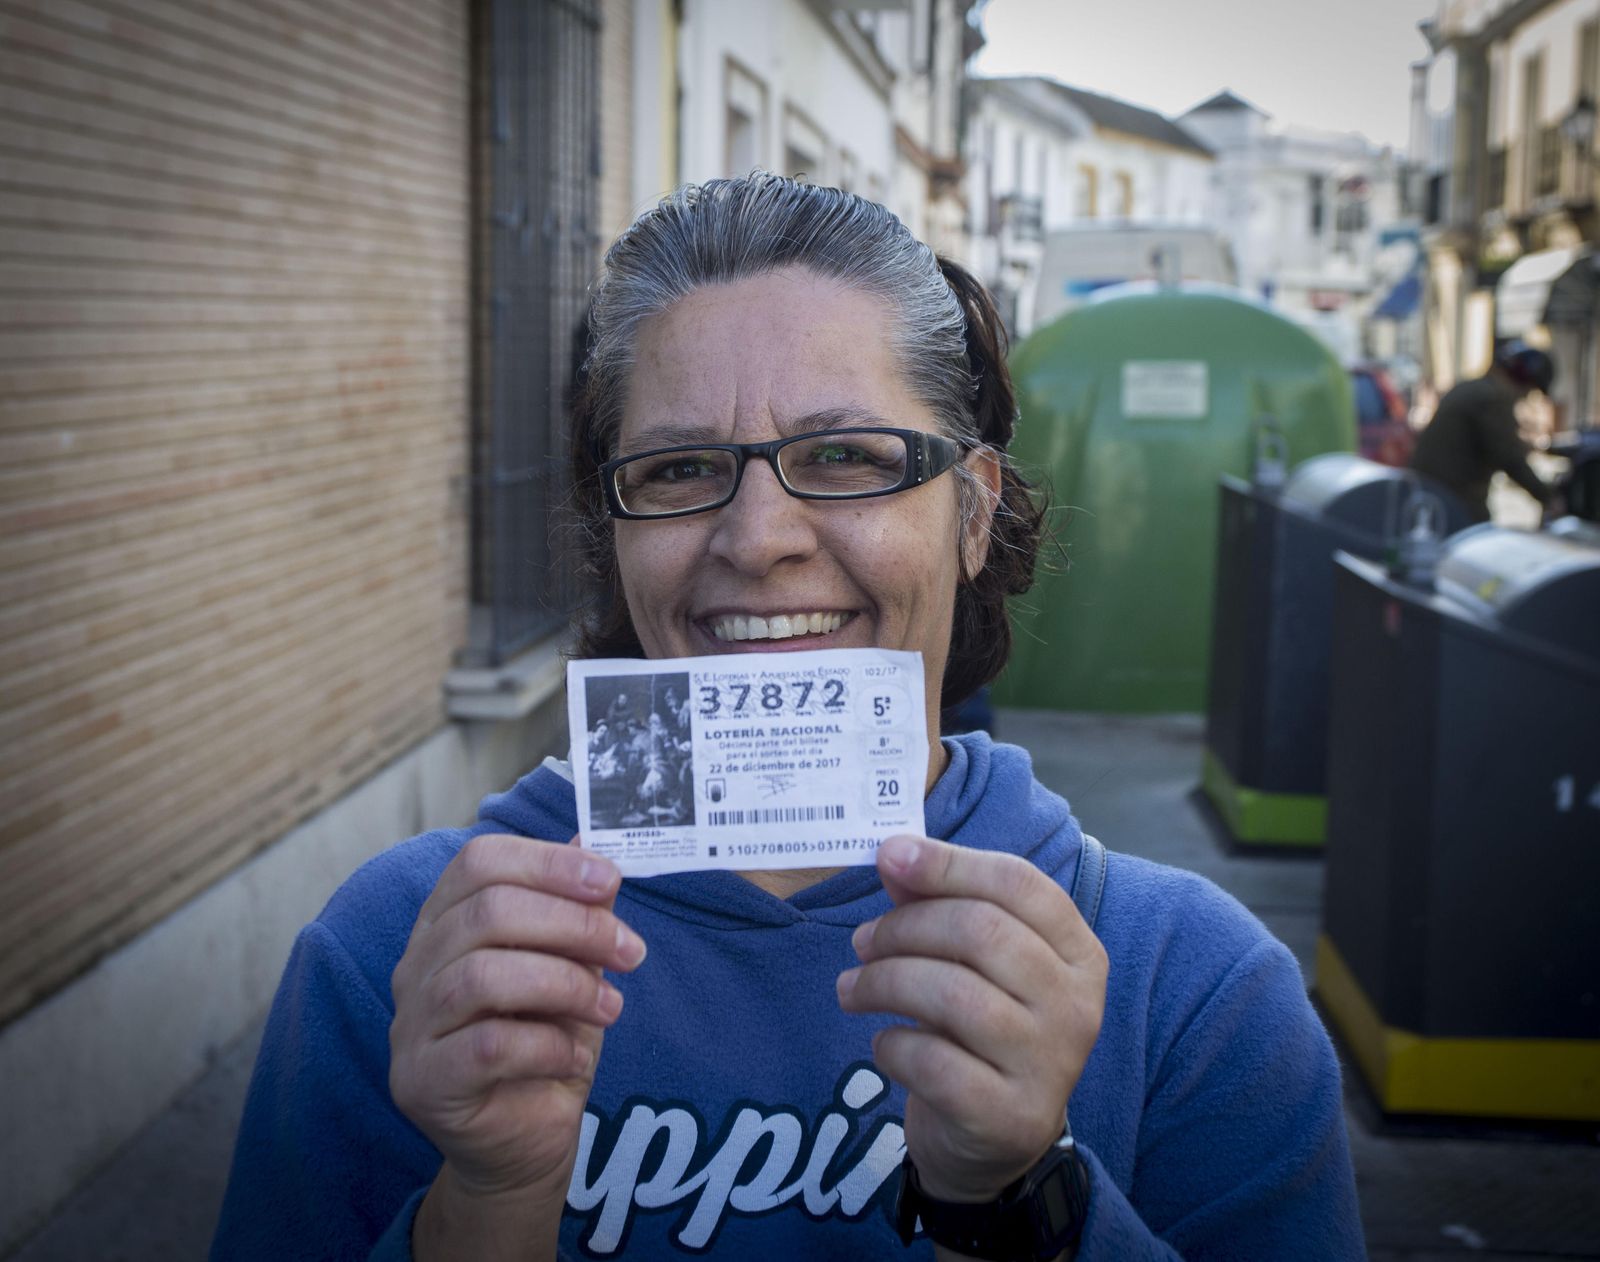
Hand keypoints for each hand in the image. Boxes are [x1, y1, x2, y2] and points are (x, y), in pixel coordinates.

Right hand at [389, 834, 645, 1209]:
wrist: (523, 1142)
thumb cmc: (545, 1042)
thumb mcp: (572, 966)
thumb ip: (575, 910)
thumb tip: (593, 845)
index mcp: (447, 922)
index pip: (479, 862)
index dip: (548, 863)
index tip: (610, 882)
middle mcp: (417, 965)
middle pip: (487, 913)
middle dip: (574, 925)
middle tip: (630, 953)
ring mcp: (411, 1025)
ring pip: (483, 976)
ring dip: (565, 985)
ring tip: (610, 1008)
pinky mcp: (421, 1082)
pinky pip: (486, 1046)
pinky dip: (547, 1045)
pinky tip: (575, 1055)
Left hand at [837, 834, 1107, 1201]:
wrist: (992, 1140)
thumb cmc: (979, 1030)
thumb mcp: (969, 963)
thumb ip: (939, 904)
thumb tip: (895, 854)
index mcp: (1078, 951)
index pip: (1018, 883)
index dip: (948, 863)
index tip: (888, 856)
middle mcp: (1077, 1004)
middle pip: (981, 931)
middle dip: (904, 927)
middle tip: (863, 942)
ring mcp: (1050, 1064)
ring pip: (953, 993)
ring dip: (884, 981)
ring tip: (853, 988)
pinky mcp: (1010, 1116)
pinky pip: (933, 1061)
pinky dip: (891, 1044)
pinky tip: (884, 1043)